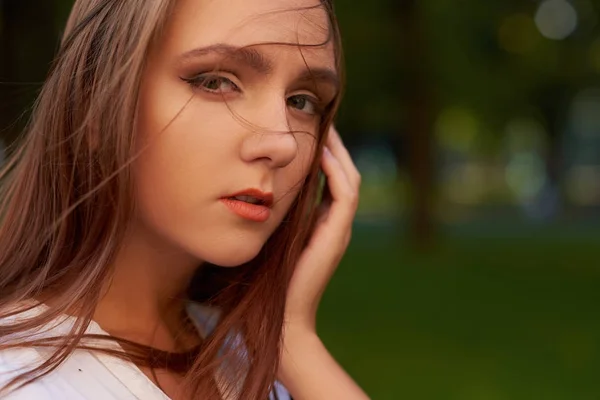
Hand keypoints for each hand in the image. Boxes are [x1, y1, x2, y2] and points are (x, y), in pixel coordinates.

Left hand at [284, 126, 360, 331]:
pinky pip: (344, 194)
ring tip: (325, 128)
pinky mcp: (337, 235)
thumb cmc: (273, 279)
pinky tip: (321, 154)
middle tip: (320, 119)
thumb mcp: (275, 237)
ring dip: (339, 152)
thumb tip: (256, 189)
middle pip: (345, 172)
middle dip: (335, 145)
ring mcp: (340, 228)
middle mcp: (336, 222)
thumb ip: (277, 215)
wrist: (283, 314)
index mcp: (323, 221)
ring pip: (349, 178)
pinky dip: (335, 171)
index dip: (325, 153)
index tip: (309, 130)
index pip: (331, 178)